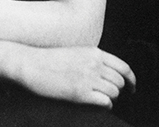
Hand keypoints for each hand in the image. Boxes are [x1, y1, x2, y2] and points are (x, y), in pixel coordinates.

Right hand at [8, 46, 135, 107]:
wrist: (27, 64)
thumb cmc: (47, 60)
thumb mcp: (74, 52)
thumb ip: (92, 59)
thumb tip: (106, 73)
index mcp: (94, 53)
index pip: (124, 67)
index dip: (131, 80)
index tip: (132, 88)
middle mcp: (94, 65)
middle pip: (120, 82)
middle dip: (117, 90)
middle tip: (109, 94)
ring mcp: (88, 79)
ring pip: (114, 92)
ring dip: (109, 97)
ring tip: (98, 98)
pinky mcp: (81, 93)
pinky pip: (105, 102)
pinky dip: (105, 105)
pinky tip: (96, 104)